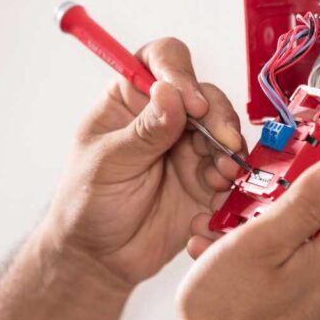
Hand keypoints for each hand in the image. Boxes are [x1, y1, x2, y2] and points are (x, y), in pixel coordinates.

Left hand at [40, 38, 245, 285]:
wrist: (100, 259)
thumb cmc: (87, 205)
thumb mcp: (107, 164)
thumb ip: (143, 132)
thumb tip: (170, 93)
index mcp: (130, 99)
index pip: (161, 60)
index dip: (180, 73)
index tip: (190, 102)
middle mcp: (164, 117)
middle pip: (204, 94)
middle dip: (218, 116)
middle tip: (221, 142)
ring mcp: (188, 147)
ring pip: (224, 130)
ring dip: (229, 149)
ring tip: (219, 176)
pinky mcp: (206, 179)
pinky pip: (232, 170)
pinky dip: (232, 180)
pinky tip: (217, 195)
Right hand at [169, 155, 319, 319]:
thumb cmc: (223, 317)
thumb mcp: (259, 241)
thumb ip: (305, 201)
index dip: (281, 191)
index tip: (254, 191)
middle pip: (300, 232)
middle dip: (257, 223)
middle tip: (223, 225)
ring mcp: (314, 314)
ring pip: (284, 261)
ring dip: (248, 250)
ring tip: (212, 253)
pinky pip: (278, 289)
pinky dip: (251, 278)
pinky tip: (221, 279)